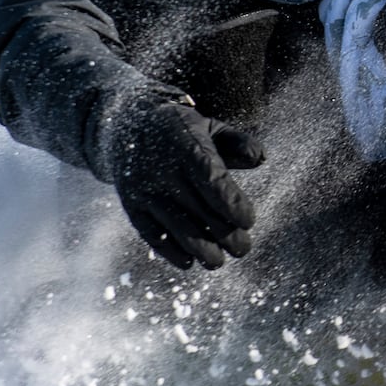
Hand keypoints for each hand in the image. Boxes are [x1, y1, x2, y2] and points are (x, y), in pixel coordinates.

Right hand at [111, 97, 265, 268]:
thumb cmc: (180, 131)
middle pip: (199, 209)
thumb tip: (260, 158)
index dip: (232, 204)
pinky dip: (170, 251)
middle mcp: (164, 169)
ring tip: (218, 261)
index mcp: (187, 146)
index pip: (212, 179)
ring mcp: (145, 189)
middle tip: (242, 248)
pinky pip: (151, 234)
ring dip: (201, 250)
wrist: (125, 124)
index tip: (248, 221)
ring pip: (177, 227)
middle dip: (225, 234)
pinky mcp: (132, 205)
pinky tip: (189, 261)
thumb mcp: (208, 127)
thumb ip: (236, 142)